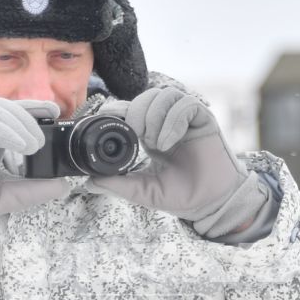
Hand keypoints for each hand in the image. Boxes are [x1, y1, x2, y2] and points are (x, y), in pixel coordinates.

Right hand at [0, 97, 74, 242]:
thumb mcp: (7, 197)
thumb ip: (33, 190)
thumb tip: (63, 186)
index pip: (15, 114)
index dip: (35, 108)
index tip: (56, 111)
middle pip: (7, 107)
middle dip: (28, 119)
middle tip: (40, 143)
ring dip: (16, 124)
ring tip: (31, 145)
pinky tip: (15, 143)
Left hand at [87, 87, 268, 236]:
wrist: (210, 203)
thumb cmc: (181, 196)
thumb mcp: (143, 191)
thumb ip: (118, 185)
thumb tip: (89, 182)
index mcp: (151, 135)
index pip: (132, 109)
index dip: (120, 108)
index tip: (108, 117)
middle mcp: (167, 123)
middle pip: (146, 97)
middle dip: (136, 112)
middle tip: (136, 135)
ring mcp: (186, 120)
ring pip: (164, 96)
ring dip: (154, 116)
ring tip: (155, 143)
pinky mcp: (203, 119)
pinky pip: (185, 104)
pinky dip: (172, 120)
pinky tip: (168, 142)